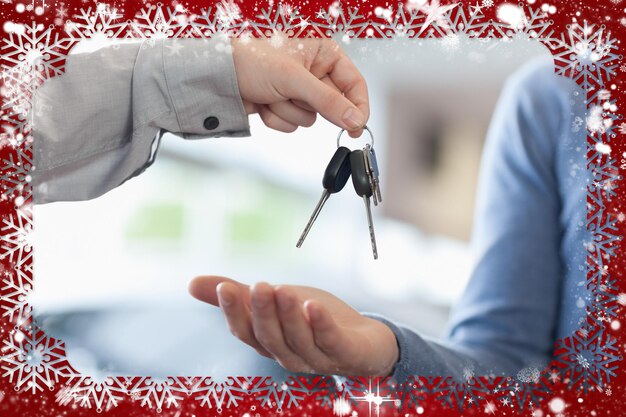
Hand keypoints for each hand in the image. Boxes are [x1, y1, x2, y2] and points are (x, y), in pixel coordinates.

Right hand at [188, 276, 397, 376]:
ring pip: (298, 340)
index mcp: (270, 343)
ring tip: (281, 289)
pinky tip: (313, 305)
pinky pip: (330, 341)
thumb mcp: (275, 302)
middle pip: (270, 337)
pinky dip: (321, 325)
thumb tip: (191, 284)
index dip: (234, 312)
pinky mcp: (346, 353)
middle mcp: (290, 355)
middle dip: (262, 312)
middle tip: (258, 285)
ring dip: (288, 316)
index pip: (246, 332)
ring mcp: (318, 358)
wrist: (365, 341)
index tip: (224, 287)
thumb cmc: (313, 322)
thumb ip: (239, 296)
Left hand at [231, 37, 368, 137]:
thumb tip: (356, 120)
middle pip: (331, 105)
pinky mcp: (283, 105)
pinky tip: (263, 102)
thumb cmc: (252, 60)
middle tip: (292, 94)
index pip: (354, 83)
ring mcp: (297, 90)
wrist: (216, 75)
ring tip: (271, 93)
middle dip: (307, 105)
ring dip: (288, 111)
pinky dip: (277, 118)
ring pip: (309, 119)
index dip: (358, 106)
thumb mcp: (295, 79)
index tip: (357, 128)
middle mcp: (313, 71)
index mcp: (323, 53)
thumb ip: (329, 101)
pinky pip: (292, 125)